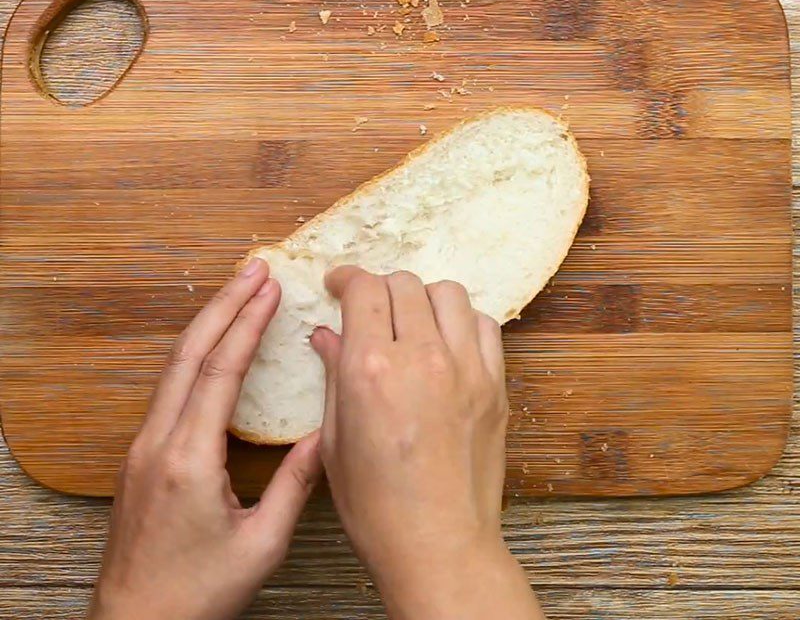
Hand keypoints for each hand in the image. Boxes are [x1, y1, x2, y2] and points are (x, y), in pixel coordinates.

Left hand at [89, 258, 321, 619]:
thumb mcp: (261, 545)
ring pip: (174, 366)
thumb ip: (296, 486)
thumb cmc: (196, 593)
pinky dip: (195, 352)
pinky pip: (169, 386)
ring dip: (207, 323)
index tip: (269, 288)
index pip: (220, 371)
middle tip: (253, 268)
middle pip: (189, 353)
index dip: (246, 323)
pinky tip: (214, 343)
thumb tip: (325, 435)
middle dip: (224, 304)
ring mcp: (143, 446)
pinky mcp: (142, 455)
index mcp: (189, 459)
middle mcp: (158, 442)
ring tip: (237, 292)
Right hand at [311, 268, 544, 619]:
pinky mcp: (494, 384)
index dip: (347, 278)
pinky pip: (485, 325)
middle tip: (370, 308)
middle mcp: (421, 357)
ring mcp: (465, 368)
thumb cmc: (378, 506)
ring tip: (411, 321)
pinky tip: (448, 343)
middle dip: (380, 288)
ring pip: (448, 293)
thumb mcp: (336, 439)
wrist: (439, 546)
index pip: (364, 289)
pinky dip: (463, 322)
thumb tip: (326, 334)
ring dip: (423, 298)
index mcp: (371, 369)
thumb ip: (333, 374)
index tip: (339, 284)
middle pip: (404, 283)